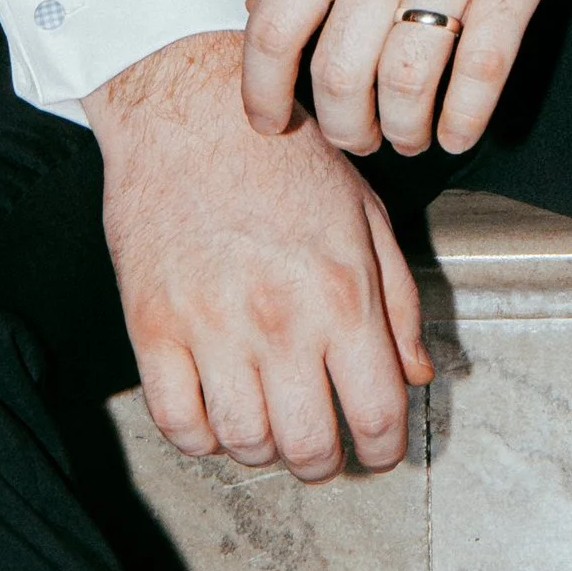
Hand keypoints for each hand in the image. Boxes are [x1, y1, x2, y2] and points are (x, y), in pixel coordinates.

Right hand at [86, 29, 430, 478]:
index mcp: (343, 292)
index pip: (377, 413)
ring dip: (263, 448)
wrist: (193, 108)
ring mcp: (211, 327)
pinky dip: (202, 437)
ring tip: (272, 421)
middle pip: (308, 447)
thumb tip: (418, 375)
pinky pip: (178, 424)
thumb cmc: (285, 155)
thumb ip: (398, 301)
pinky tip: (219, 410)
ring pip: (243, 444)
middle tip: (323, 448)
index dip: (383, 451)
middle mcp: (280, 319)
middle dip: (324, 462)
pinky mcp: (153, 328)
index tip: (378, 452)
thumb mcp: (364, 214)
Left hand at [241, 0, 571, 159]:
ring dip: (403, 131)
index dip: (263, 95)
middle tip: (359, 134)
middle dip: (344, 127)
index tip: (275, 123)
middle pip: (339, 75)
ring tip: (410, 134)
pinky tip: (457, 129)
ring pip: (405, 88)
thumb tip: (263, 14)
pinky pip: (479, 78)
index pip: (273, 29)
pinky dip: (462, 122)